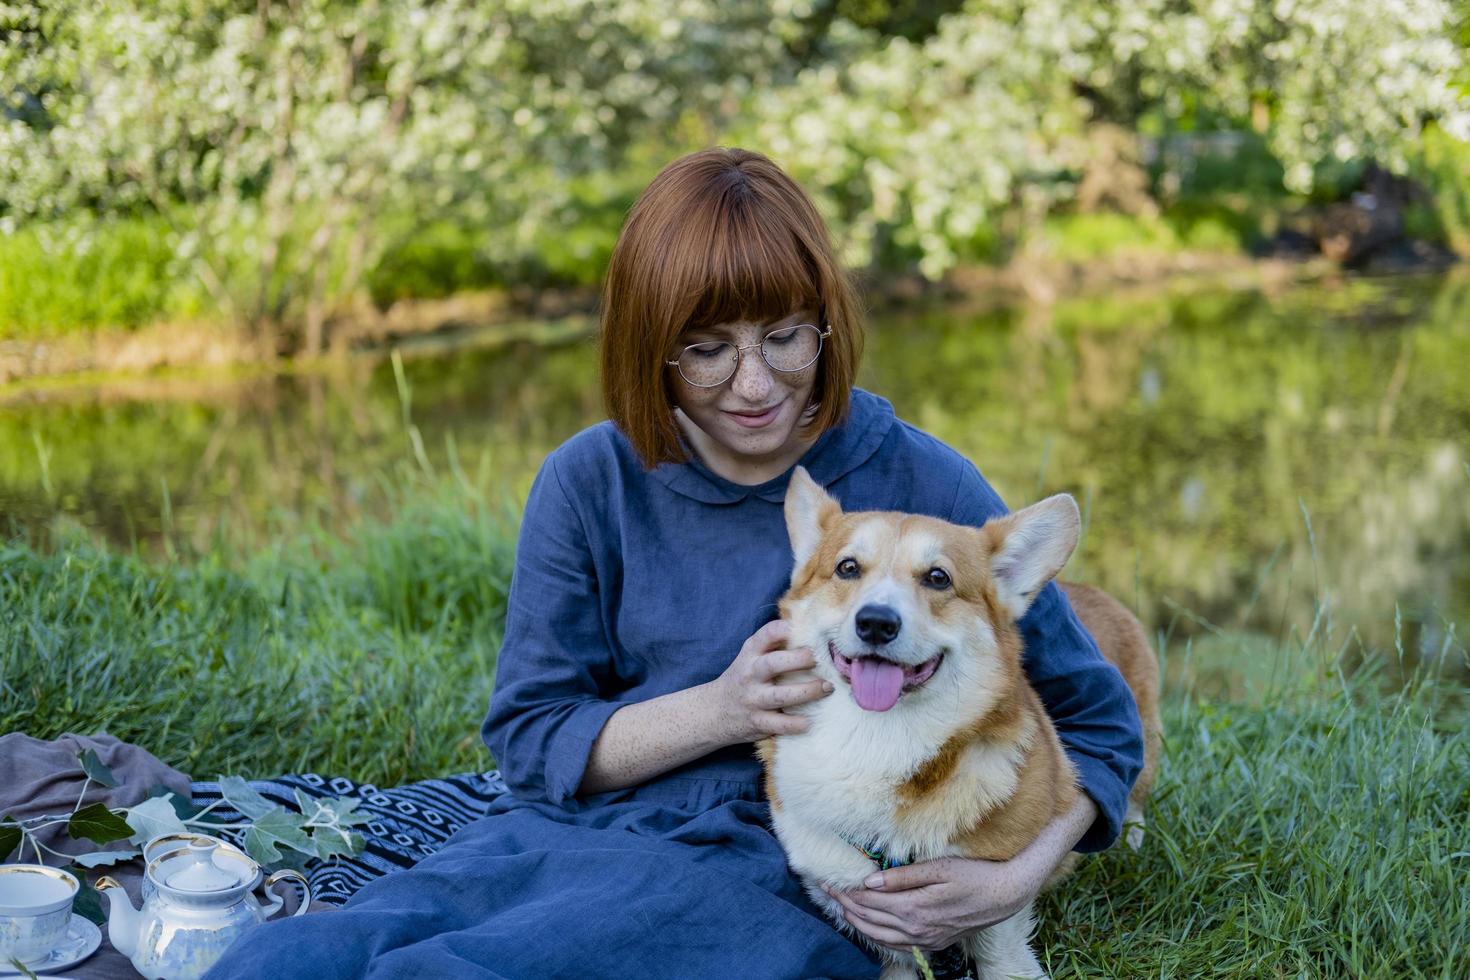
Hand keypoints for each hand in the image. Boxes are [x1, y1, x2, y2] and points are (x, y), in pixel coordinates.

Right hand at [710, 619, 832, 742]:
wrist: (714, 711)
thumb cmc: (742, 679)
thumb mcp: (750, 657)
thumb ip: (773, 645)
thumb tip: (810, 631)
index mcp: (751, 654)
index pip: (765, 636)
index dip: (782, 629)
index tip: (800, 628)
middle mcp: (751, 675)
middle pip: (773, 664)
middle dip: (798, 660)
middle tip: (818, 659)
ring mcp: (753, 699)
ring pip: (781, 696)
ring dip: (807, 691)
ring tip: (827, 688)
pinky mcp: (758, 722)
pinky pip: (779, 723)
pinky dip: (795, 723)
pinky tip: (809, 721)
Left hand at [823, 854, 1042, 951]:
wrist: (1004, 896)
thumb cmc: (973, 875)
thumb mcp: (938, 868)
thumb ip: (902, 876)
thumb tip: (870, 880)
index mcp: (914, 908)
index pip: (869, 900)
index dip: (847, 891)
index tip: (830, 880)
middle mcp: (916, 929)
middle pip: (870, 918)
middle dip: (846, 904)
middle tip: (828, 890)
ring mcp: (924, 939)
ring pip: (880, 936)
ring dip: (858, 922)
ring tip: (842, 908)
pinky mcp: (933, 943)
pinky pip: (897, 946)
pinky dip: (878, 938)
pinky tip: (871, 929)